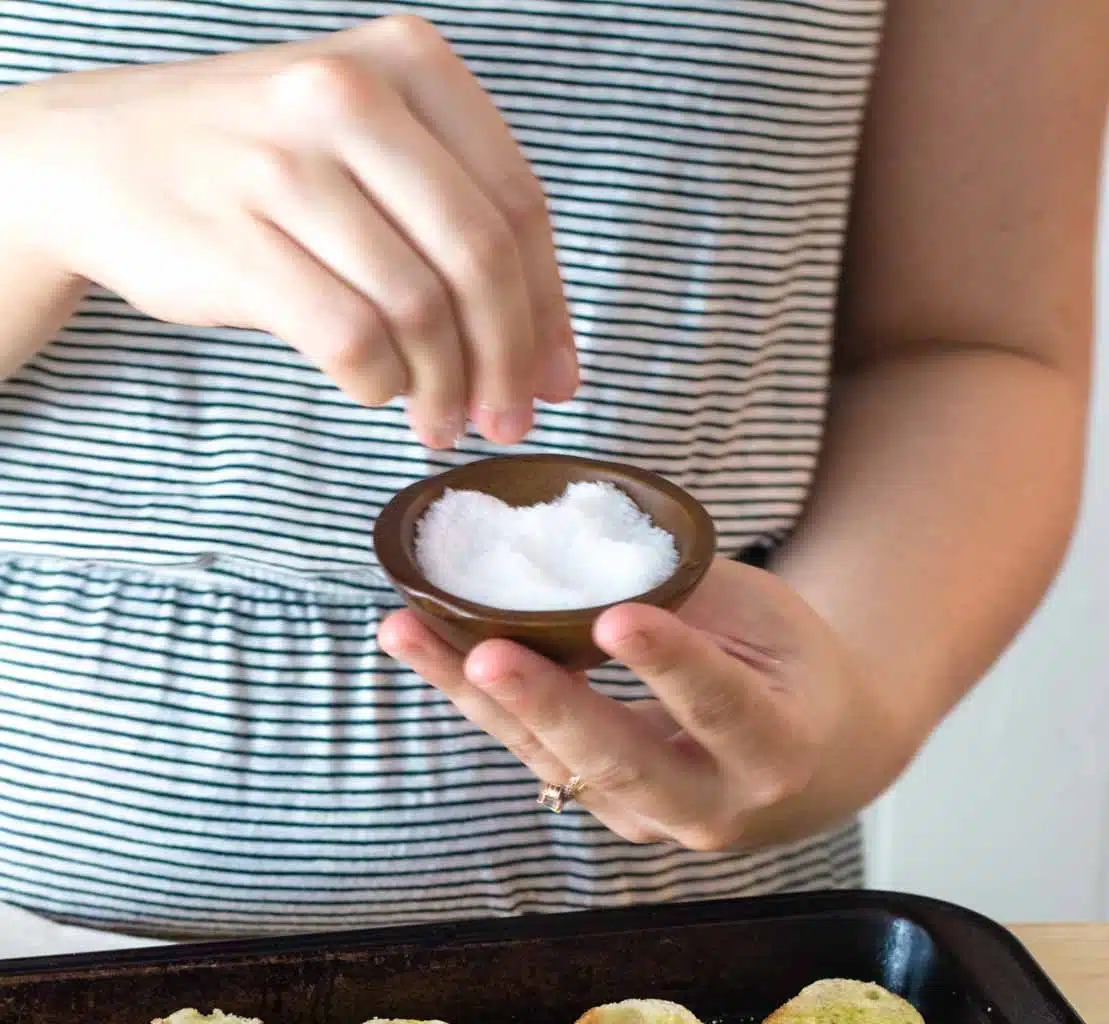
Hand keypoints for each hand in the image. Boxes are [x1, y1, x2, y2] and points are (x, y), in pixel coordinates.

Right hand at [1, 14, 575, 445]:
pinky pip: (349, 338)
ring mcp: (289, 164)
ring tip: (438, 422)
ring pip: (418, 307)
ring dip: (442, 388)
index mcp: (407, 63)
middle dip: (508, 361)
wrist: (99, 158)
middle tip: (508, 421)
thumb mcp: (363, 143)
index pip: (517, 205)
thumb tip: (545, 352)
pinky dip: (376, 384)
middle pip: (479, 259)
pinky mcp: (240, 237)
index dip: (549, 310)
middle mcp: (350, 96)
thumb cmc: (254, 166)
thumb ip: (451, 216)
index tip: (557, 379)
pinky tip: (373, 392)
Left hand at [379, 558, 908, 850]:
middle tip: (486, 654)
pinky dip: (478, 700)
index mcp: (778, 751)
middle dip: (548, 705)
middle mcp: (712, 804)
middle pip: (620, 759)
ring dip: (476, 697)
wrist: (813, 765)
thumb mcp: (771, 622)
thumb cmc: (792, 673)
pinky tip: (422, 646)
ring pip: (556, 760)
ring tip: (407, 632)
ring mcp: (650, 819)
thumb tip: (587, 550)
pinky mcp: (605, 810)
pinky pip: (536, 754)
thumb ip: (692, 597)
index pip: (721, 705)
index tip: (620, 619)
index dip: (670, 664)